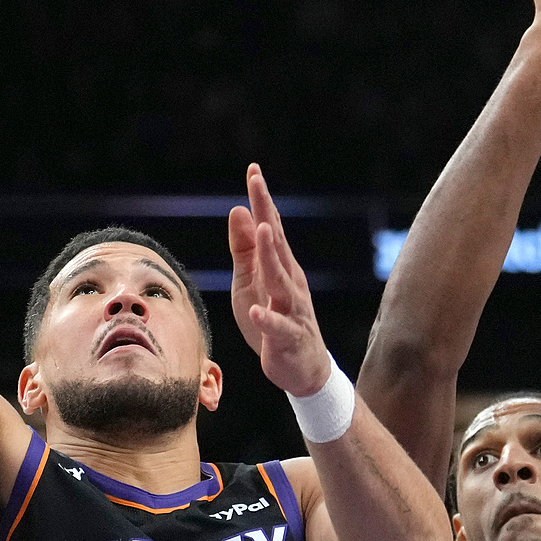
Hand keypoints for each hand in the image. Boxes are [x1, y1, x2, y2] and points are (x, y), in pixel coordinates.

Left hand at [227, 164, 331, 395]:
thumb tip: (237, 211)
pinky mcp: (287, 338)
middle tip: (258, 184)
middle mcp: (289, 282)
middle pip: (277, 243)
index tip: (253, 171)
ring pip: (281, 280)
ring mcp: (291, 310)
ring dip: (271, 255)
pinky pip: (276, 328)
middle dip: (267, 213)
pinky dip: (266, 319)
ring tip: (263, 231)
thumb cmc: (272, 320)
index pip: (270, 227)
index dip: (261, 200)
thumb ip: (244, 249)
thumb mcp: (250, 281)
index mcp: (279, 266)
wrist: (302, 369)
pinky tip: (256, 310)